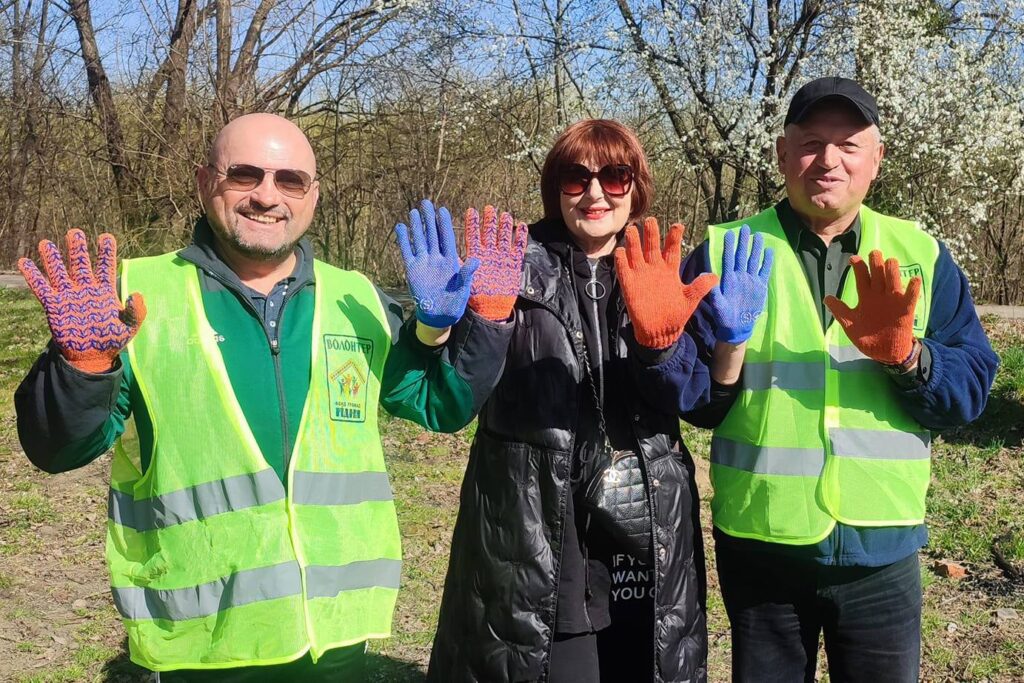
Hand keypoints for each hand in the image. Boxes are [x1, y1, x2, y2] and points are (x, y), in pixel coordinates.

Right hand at [18, 229, 145, 373]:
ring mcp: (68, 296)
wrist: (93, 356)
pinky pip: (42, 289)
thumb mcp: (130, 327)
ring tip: (45, 243)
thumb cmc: (112, 339)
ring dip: (52, 259)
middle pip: (80, 264)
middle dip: (77, 248)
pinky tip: (25, 263)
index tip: (106, 237)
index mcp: (104, 290)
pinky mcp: (54, 306)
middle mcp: (85, 289)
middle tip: (74, 233)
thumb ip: (137, 311)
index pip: (105, 266)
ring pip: (59, 272)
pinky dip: (33, 276)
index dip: (106, 252)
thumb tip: (135, 294)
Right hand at [395, 199, 479, 328]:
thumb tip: (476, 260)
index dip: (444, 224)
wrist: (439, 315)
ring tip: (413, 211)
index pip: (447, 238)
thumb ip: (467, 273)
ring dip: (416, 226)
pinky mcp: (412, 269)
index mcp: (451, 260)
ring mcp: (424, 262)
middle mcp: (436, 258)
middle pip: (432, 234)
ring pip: (419, 240)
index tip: (442, 210)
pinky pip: (407, 251)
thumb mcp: (463, 288)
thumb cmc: (455, 301)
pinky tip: (401, 227)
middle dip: (429, 219)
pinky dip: (403, 240)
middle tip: (426, 202)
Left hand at [465, 205, 527, 320]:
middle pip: (490, 234)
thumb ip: (462, 269)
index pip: (473, 237)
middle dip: (490, 221)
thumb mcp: (465, 282)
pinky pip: (519, 248)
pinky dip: (521, 238)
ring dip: (505, 227)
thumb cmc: (476, 296)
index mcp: (476, 257)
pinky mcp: (514, 264)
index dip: (472, 224)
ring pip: (504, 238)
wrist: (492, 308)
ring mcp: (502, 258)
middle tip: (489, 208)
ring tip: (505, 214)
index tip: (471, 211)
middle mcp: (489, 254)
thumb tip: (453, 256)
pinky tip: (522, 226)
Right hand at [614, 217, 718, 349]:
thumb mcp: (690, 300)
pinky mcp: (629, 284)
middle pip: (652, 245)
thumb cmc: (676, 315)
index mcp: (670, 269)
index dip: (674, 237)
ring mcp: (641, 275)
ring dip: (633, 241)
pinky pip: (623, 269)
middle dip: (651, 233)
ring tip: (632, 229)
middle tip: (651, 220)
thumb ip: (700, 287)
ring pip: (635, 253)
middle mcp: (654, 268)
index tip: (678, 225)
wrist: (659, 331)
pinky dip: (621, 260)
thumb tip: (715, 276)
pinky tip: (620, 251)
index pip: (672, 248)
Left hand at [706, 224, 773, 343]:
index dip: (729, 246)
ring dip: (755, 248)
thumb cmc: (724, 316)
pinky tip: (769, 251)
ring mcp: (750, 280)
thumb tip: (706, 276)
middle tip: (745, 227)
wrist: (737, 326)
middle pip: (742, 256)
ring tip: (758, 235)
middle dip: (743, 242)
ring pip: (753, 260)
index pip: (729, 259)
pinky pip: (764, 271)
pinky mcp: (760, 286)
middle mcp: (740, 276)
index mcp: (729, 279)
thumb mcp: (718, 304)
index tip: (729, 233)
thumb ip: (713, 292)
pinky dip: (767, 262)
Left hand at [824, 250, 920, 364]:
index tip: (853, 258)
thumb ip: (840, 311)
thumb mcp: (850, 324)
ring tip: (890, 261)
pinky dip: (913, 289)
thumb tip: (826, 298)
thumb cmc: (866, 336)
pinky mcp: (905, 310)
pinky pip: (911, 297)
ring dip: (892, 271)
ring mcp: (893, 301)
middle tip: (874, 253)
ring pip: (893, 281)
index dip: (859, 267)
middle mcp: (879, 295)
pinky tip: (914, 280)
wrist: (883, 351)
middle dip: (876, 263)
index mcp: (866, 297)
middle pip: (878, 275)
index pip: (862, 277)